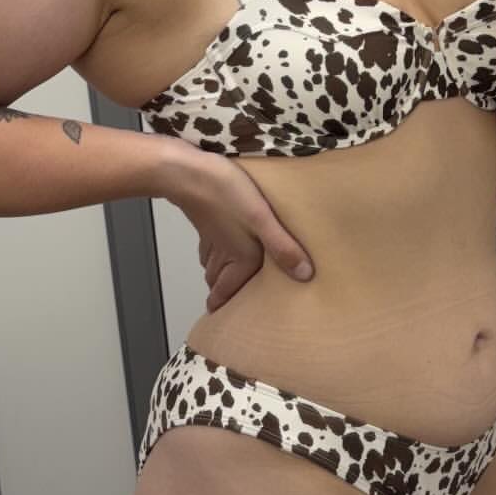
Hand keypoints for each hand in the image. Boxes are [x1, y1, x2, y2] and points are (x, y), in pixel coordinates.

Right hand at [162, 148, 314, 312]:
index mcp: (238, 259)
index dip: (222, 309)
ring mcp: (211, 237)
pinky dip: (215, 253)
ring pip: (212, 265)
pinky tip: (224, 245)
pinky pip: (211, 246)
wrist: (189, 171)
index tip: (224, 323)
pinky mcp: (206, 220)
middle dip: (223, 293)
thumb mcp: (261, 220)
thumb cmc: (227, 195)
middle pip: (217, 282)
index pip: (223, 294)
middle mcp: (222, 253)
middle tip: (234, 303)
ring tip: (231, 279)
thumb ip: (282, 247)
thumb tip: (306, 277)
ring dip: (219, 274)